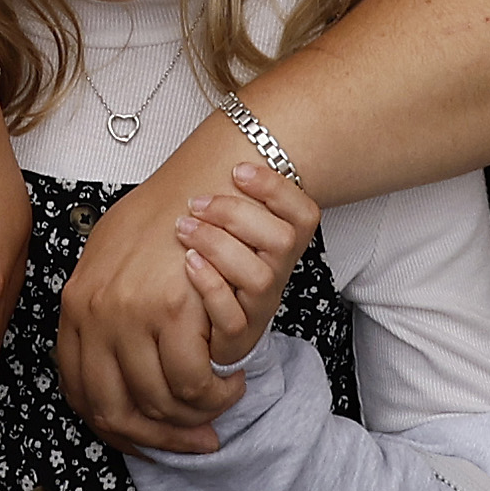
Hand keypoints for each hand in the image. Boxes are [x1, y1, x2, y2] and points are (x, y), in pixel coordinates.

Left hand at [55, 134, 271, 453]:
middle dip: (158, 438)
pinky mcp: (170, 311)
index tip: (149, 438)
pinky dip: (214, 394)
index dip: (117, 427)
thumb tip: (99, 355)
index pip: (81, 392)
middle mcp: (94, 314)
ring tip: (220, 404)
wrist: (200, 178)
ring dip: (194, 418)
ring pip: (157, 402)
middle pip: (115, 410)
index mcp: (74, 306)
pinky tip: (230, 382)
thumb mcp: (110, 258)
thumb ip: (100, 307)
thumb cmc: (164, 216)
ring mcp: (129, 314)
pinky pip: (191, 382)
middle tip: (195, 440)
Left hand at [171, 162, 317, 370]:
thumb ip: (226, 195)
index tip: (238, 170)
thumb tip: (217, 151)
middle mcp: (275, 274)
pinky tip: (188, 263)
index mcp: (280, 244)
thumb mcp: (220, 226)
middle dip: (236, 214)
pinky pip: (233, 318)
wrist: (197, 327)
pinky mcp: (235, 338)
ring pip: (260, 278)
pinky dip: (210, 286)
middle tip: (196, 203)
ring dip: (219, 246)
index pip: (304, 215)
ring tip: (184, 230)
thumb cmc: (206, 264)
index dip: (276, 189)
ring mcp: (257, 307)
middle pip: (284, 241)